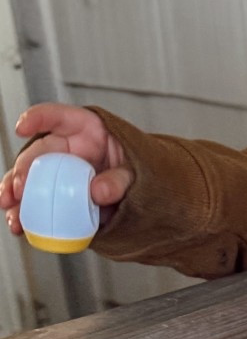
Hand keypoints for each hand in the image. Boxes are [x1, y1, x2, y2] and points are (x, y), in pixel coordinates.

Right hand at [2, 103, 132, 237]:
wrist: (142, 196)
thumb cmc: (138, 173)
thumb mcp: (137, 172)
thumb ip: (120, 180)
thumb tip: (98, 192)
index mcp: (87, 130)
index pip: (59, 116)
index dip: (38, 118)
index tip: (22, 127)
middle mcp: (67, 148)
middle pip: (38, 152)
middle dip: (23, 168)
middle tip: (20, 187)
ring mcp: (59, 172)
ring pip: (29, 177)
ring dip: (15, 192)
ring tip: (10, 206)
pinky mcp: (57, 194)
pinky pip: (36, 200)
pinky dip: (25, 212)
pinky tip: (18, 222)